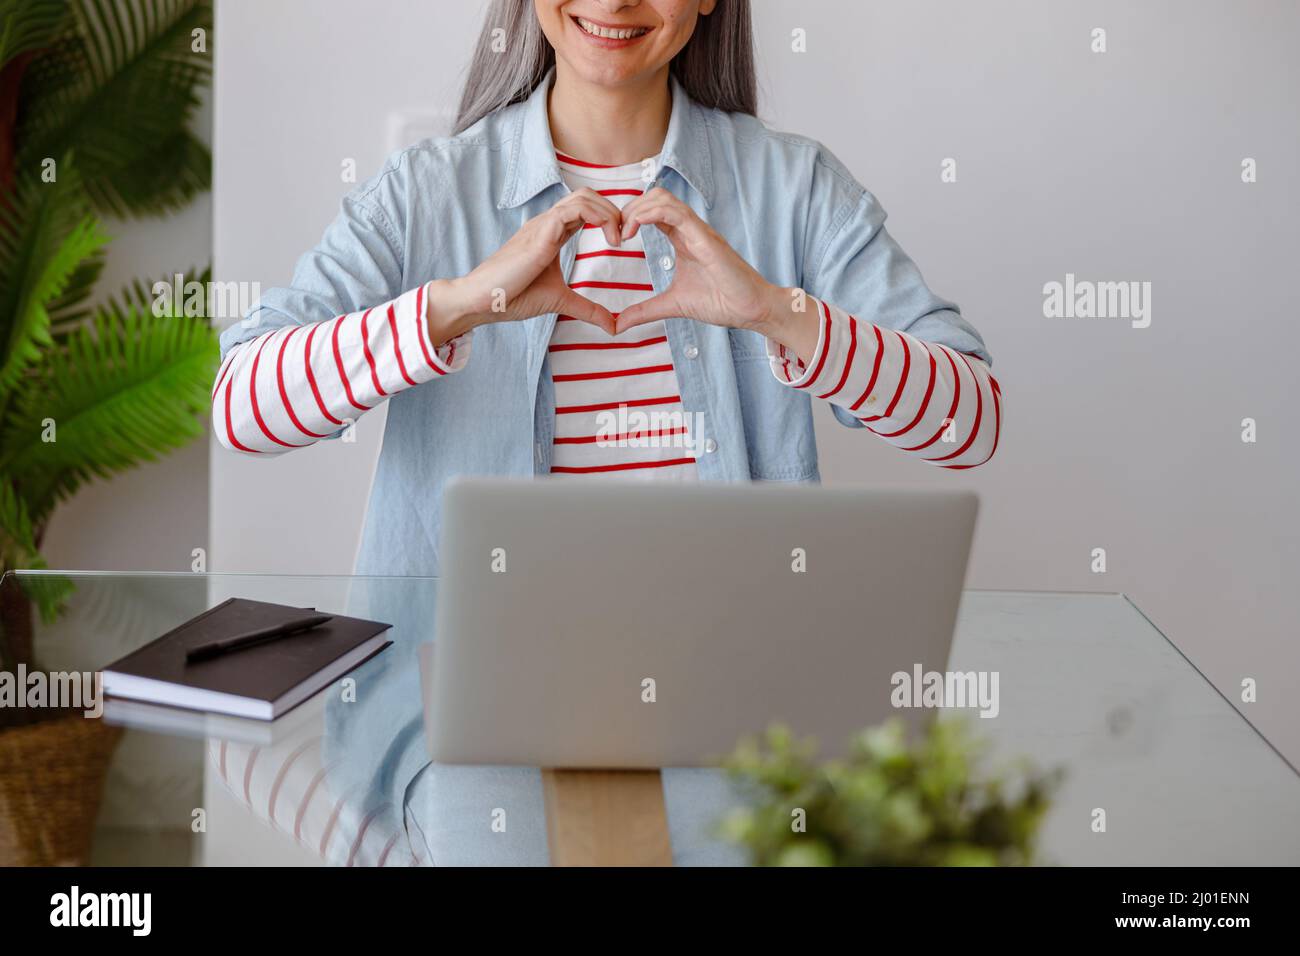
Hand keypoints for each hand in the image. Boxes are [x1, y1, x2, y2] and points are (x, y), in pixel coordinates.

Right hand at [427, 189, 624, 343]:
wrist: (482, 300)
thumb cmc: (513, 297)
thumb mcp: (560, 301)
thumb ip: (587, 310)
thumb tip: (613, 326)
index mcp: (552, 233)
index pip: (586, 209)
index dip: (609, 218)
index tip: (622, 242)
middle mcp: (547, 223)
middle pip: (587, 195)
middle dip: (614, 210)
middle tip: (625, 237)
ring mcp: (543, 224)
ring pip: (583, 196)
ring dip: (610, 212)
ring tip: (619, 240)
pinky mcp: (541, 232)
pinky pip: (575, 209)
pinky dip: (599, 217)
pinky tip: (610, 240)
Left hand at [613, 188, 817, 359]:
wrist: (750, 309)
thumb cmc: (721, 302)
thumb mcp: (672, 305)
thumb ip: (644, 311)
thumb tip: (617, 326)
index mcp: (681, 238)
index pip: (651, 211)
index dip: (628, 218)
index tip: (615, 239)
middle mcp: (689, 229)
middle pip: (653, 197)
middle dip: (628, 209)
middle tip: (615, 234)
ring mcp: (698, 230)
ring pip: (662, 198)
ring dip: (636, 209)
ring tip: (624, 232)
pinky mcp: (705, 237)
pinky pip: (676, 212)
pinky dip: (651, 213)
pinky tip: (635, 229)